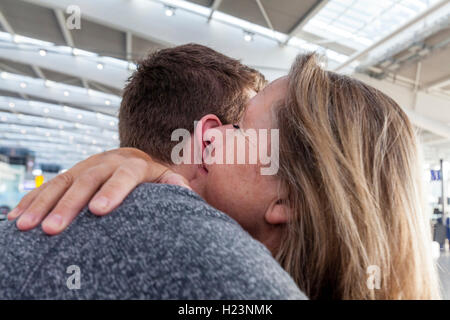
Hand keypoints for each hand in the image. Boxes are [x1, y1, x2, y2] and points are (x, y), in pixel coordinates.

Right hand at [8, 148, 189, 234]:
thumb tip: (183, 190)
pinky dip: (32, 200)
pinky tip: (17, 217)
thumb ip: (172, 184)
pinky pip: (48, 185)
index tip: (99, 210)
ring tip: (26, 226)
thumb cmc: (150, 176)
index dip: (112, 191)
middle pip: (87, 181)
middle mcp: (106, 162)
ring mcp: (85, 166)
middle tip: (54, 230)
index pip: (123, 175)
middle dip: (69, 205)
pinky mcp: (70, 173)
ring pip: (62, 182)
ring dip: (42, 204)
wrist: (130, 157)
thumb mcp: (164, 177)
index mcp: (132, 164)